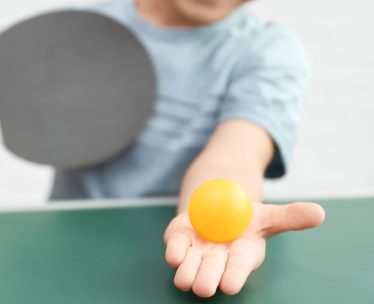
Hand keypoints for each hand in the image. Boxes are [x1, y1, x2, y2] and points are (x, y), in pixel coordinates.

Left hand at [164, 201, 324, 296]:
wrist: (218, 208)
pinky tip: (174, 256)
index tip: (229, 286)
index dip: (233, 277)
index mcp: (243, 256)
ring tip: (185, 275)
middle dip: (207, 280)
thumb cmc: (246, 219)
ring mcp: (196, 254)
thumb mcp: (268, 214)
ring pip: (188, 270)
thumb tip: (320, 213)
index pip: (238, 270)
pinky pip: (174, 251)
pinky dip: (173, 254)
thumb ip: (291, 216)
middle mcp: (218, 260)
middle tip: (204, 285)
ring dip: (186, 273)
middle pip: (211, 274)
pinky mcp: (179, 243)